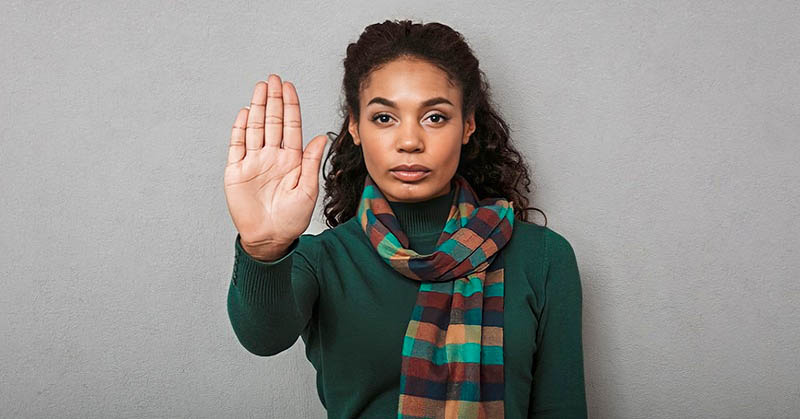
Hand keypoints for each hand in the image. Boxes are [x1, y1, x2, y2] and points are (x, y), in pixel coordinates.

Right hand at [223, 74, 327, 252]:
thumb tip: (321, 137)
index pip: (291, 126)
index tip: (290, 86)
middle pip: (272, 122)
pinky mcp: (236, 171)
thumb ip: (311, 163)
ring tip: (261, 87)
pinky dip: (240, 128)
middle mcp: (272, 157)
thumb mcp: (307, 191)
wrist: (269, 238)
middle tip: (274, 79)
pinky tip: (245, 112)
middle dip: (274, 99)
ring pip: (255, 128)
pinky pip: (237, 145)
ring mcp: (253, 162)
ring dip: (258, 107)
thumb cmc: (292, 219)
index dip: (290, 106)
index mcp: (291, 160)